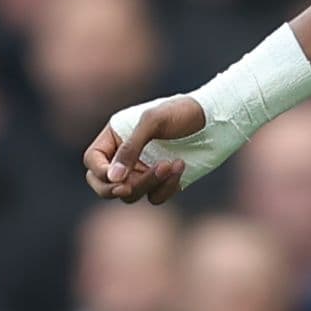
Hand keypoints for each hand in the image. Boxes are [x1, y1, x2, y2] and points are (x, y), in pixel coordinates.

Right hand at [86, 94, 207, 203]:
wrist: (217, 120)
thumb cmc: (182, 112)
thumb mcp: (152, 122)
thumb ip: (130, 149)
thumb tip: (113, 179)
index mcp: (116, 137)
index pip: (93, 161)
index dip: (99, 173)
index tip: (117, 178)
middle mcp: (127, 156)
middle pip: (104, 184)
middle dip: (115, 189)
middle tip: (128, 189)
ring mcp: (144, 171)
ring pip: (131, 194)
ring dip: (149, 183)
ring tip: (171, 164)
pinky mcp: (163, 183)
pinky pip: (155, 197)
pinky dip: (167, 187)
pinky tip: (181, 167)